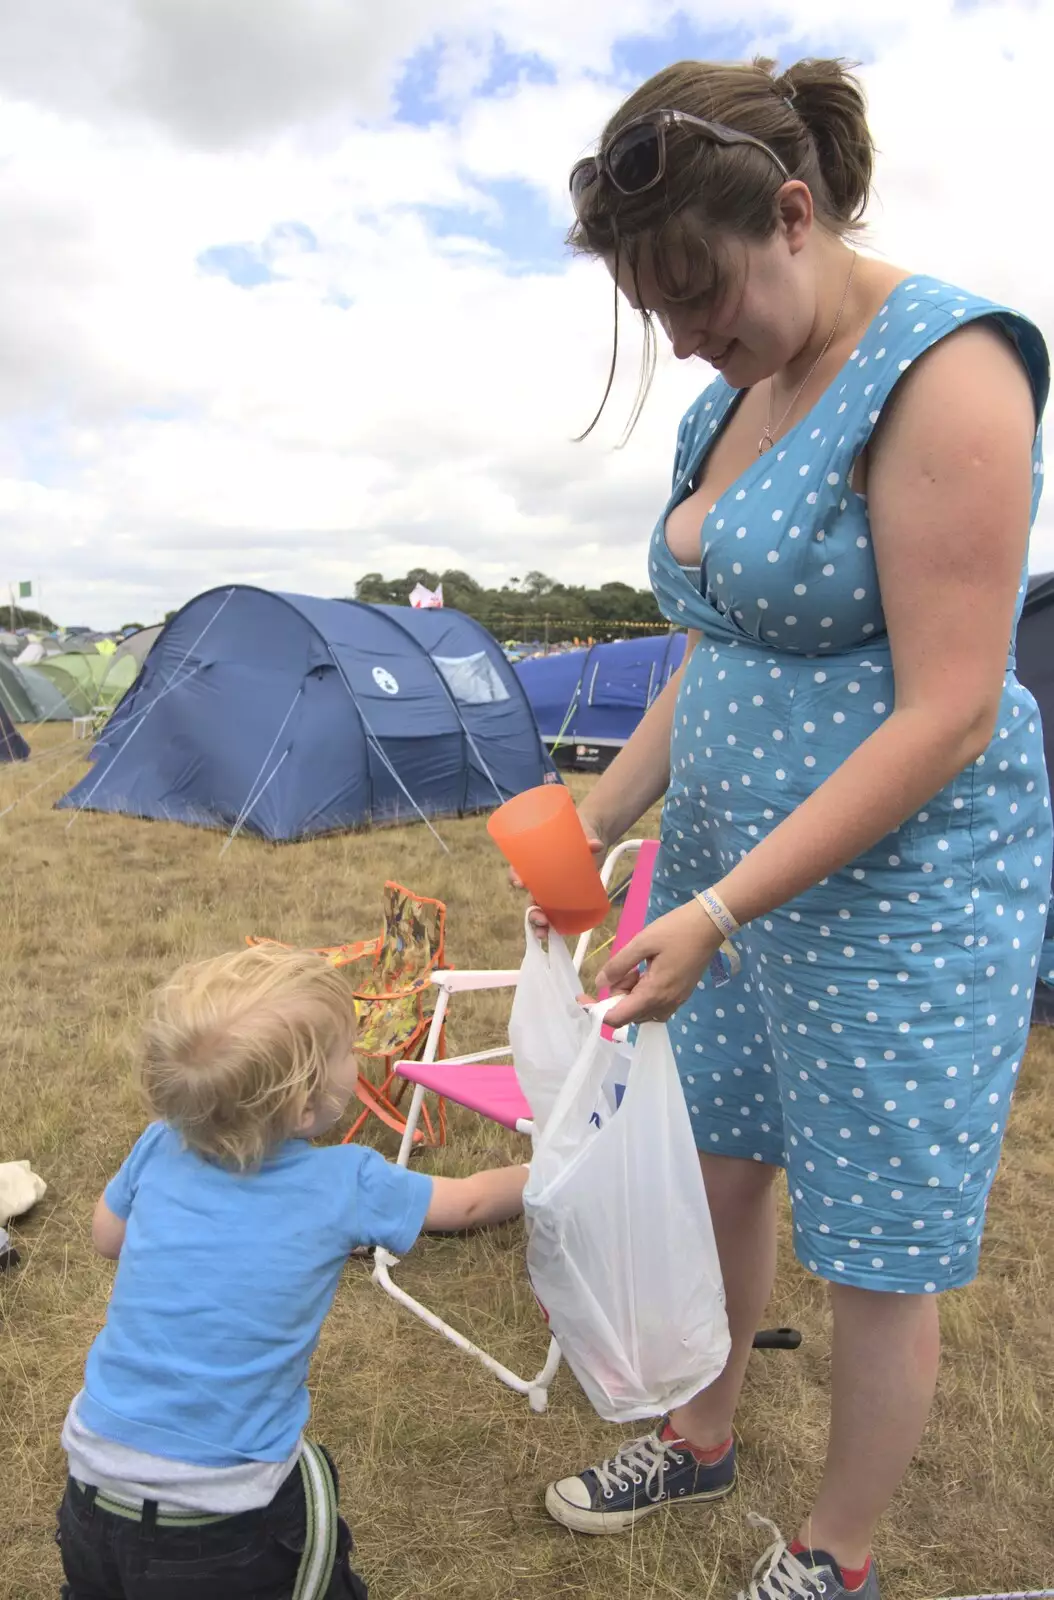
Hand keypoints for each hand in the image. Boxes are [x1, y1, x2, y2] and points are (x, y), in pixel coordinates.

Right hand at [508, 810, 607, 929]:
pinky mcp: (565, 899)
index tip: (520, 883)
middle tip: (539, 916)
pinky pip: (555, 914)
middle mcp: (540, 879)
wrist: (590, 839)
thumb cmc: (578, 835)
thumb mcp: (583, 835)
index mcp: (536, 862)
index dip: (515, 877)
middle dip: (531, 911)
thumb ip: (589, 840)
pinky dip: (552, 926)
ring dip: (538, 923)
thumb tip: (596, 845)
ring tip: (544, 932)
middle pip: (529, 897)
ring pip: (539, 910)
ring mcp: (552, 891)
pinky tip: (552, 935)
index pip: (518, 871)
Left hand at [596, 900, 721, 1028]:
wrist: (711, 924)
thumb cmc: (676, 930)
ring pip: (641, 1011)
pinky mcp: (681, 995)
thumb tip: (599, 984)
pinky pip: (654, 1004)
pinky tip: (648, 970)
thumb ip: (618, 965)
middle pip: (628, 1015)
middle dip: (617, 995)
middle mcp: (666, 1005)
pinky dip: (643, 992)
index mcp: (654, 993)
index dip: (596, 1010)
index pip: (617, 1018)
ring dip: (630, 994)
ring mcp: (676, 1002)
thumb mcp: (642, 942)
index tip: (584, 995)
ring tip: (638, 966)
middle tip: (625, 967)